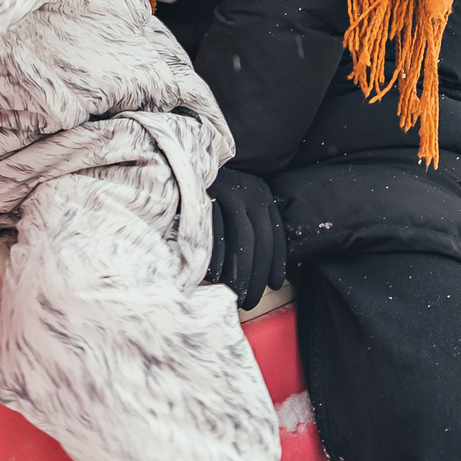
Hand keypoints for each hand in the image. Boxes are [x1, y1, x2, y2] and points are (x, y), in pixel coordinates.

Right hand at [205, 168, 284, 308]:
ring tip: (234, 294)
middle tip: (250, 300)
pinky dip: (218, 255)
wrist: (184, 160)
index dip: (277, 262)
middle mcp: (251, 191)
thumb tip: (266, 262)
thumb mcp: (239, 201)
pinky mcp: (208, 192)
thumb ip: (250, 224)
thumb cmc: (214, 189)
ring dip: (239, 272)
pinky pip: (216, 230)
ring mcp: (230, 190)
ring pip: (242, 238)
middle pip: (259, 241)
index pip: (274, 234)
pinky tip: (215, 275)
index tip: (275, 284)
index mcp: (262, 195)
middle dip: (256, 276)